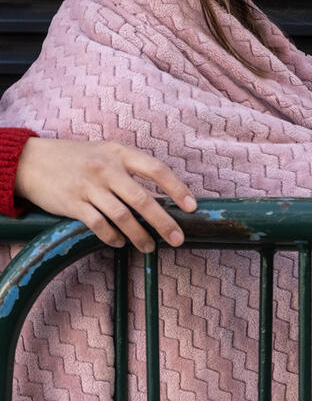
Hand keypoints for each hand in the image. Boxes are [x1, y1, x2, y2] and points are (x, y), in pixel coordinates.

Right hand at [14, 139, 196, 251]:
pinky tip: (120, 243)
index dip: (177, 188)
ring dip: (139, 235)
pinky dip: (112, 236)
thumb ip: (132, 170)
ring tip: (150, 247)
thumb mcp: (107, 153)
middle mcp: (106, 169)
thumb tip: (161, 197)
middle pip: (142, 199)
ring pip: (122, 216)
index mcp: (120, 153)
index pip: (157, 170)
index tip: (191, 207)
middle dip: (163, 222)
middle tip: (177, 239)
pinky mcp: (72, 203)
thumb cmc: (78, 158)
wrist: (32, 161)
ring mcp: (89, 186)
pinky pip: (98, 224)